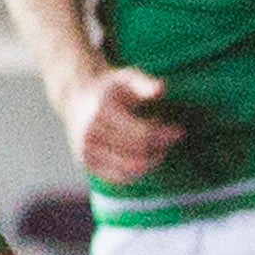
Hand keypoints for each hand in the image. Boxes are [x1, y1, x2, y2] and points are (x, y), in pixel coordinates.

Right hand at [59, 62, 183, 184]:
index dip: (164, 136)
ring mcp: (86, 150)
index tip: (178, 131)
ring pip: (130, 169)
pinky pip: (119, 178)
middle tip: (169, 138)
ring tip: (157, 147)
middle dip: (160, 148)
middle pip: (137, 154)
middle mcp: (89, 133)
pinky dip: (137, 171)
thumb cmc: (110, 88)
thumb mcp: (126, 77)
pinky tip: (143, 156)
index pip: (141, 135)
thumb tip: (161, 89)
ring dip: (151, 161)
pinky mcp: (86, 163)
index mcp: (100, 111)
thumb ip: (144, 82)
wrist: (76, 97)